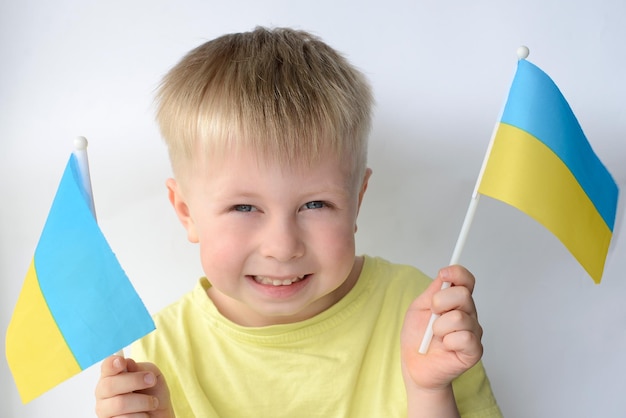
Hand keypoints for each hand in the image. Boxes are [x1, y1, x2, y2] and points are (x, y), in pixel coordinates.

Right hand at [95, 355, 174, 417]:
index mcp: (112, 376)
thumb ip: (140, 368)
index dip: (111, 364)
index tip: (121, 362)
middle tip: (151, 380)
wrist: (160, 415)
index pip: (105, 367)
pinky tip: (143, 414)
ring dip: (143, 402)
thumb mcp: (153, 375)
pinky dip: (142, 416)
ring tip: (152, 403)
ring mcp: (104, 411)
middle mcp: (103, 393)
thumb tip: (127, 363)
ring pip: (120, 404)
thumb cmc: (153, 393)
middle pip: (109, 385)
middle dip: (135, 381)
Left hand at [401, 265, 482, 392]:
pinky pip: (464, 338)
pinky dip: (448, 341)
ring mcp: (473, 331)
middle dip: (440, 302)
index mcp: (455, 301)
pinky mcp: (474, 350)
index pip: (466, 280)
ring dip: (439, 327)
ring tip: (435, 336)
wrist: (414, 365)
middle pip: (463, 294)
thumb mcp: (419, 308)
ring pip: (460, 317)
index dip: (457, 273)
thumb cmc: (417, 337)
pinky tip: (445, 347)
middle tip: (432, 315)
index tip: (443, 274)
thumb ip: (432, 291)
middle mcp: (468, 313)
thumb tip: (445, 274)